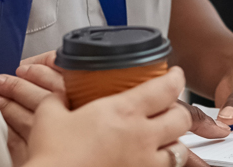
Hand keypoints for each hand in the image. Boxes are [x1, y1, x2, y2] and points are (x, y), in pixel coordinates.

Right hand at [0, 64, 198, 166]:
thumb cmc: (52, 156)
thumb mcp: (50, 117)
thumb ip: (58, 101)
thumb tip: (57, 97)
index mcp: (123, 112)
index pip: (166, 88)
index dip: (176, 77)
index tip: (174, 74)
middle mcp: (141, 137)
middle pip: (182, 118)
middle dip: (178, 111)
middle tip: (168, 108)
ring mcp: (143, 163)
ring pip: (180, 150)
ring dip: (174, 143)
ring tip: (163, 140)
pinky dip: (160, 164)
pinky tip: (147, 161)